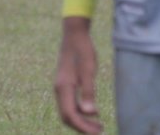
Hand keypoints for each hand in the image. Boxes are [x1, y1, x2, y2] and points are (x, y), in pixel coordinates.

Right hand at [55, 17, 102, 133]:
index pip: (69, 115)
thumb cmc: (83, 51)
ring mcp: (61, 86)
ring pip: (67, 111)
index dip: (82, 127)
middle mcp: (59, 89)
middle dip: (81, 127)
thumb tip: (89, 113)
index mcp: (63, 87)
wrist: (74, 35)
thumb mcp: (88, 71)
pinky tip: (92, 112)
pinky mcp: (65, 84)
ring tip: (99, 125)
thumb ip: (88, 92)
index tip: (97, 132)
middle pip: (66, 116)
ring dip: (81, 121)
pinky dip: (80, 112)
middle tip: (100, 131)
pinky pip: (69, 104)